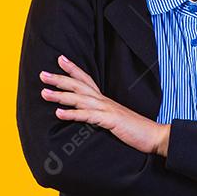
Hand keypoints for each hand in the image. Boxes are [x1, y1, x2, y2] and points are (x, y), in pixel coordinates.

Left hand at [40, 55, 167, 155]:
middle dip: (60, 79)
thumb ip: (101, 115)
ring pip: (79, 99)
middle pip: (79, 86)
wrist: (154, 136)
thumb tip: (88, 115)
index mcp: (105, 100)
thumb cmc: (134, 130)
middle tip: (42, 74)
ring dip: (60, 95)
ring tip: (44, 93)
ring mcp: (107, 110)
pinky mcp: (110, 120)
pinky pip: (88, 116)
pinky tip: (58, 114)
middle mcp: (104, 101)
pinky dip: (72, 114)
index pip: (87, 79)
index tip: (60, 59)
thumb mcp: (114, 119)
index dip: (73, 69)